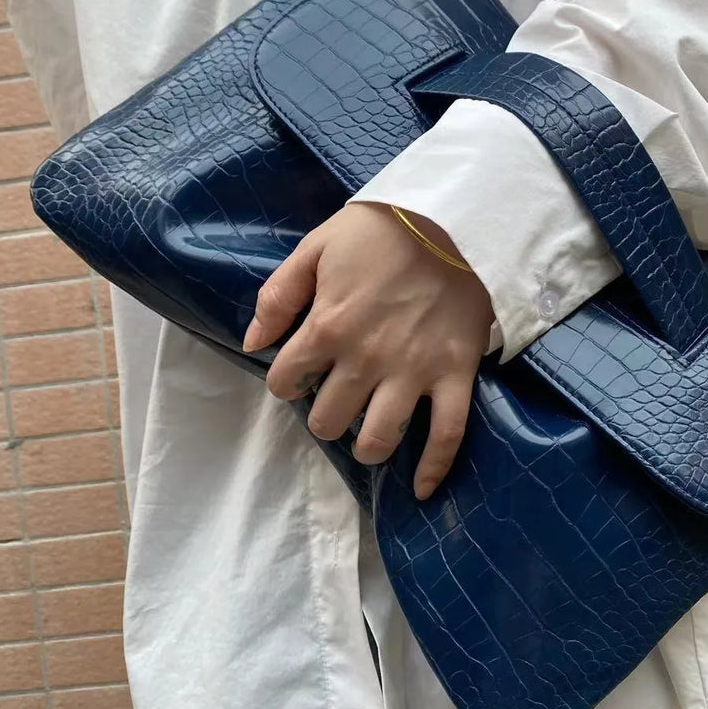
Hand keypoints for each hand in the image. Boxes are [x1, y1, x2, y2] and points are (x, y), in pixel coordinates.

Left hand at [243, 202, 493, 497]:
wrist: (455, 219)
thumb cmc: (382, 230)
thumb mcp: (317, 246)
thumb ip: (279, 295)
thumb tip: (252, 343)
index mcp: (327, 327)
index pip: (285, 382)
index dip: (287, 382)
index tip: (299, 375)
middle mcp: (365, 359)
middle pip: (328, 421)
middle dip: (325, 415)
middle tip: (337, 399)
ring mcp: (412, 372)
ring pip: (379, 439)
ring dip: (367, 445)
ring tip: (367, 433)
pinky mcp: (454, 376)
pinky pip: (446, 434)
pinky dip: (434, 467)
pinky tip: (421, 490)